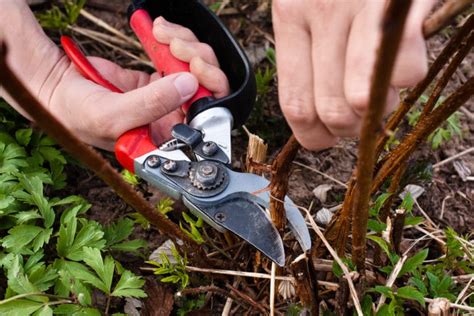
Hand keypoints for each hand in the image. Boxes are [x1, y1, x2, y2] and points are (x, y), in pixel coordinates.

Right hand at [48, 17, 228, 149]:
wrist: (55, 87)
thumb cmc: (78, 115)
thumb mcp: (114, 116)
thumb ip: (152, 104)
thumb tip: (188, 85)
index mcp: (165, 139)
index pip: (204, 121)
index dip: (210, 94)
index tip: (198, 70)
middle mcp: (170, 120)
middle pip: (206, 90)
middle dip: (198, 62)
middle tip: (179, 46)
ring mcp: (165, 97)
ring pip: (195, 70)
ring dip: (185, 46)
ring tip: (162, 34)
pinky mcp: (156, 78)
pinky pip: (177, 57)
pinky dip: (173, 40)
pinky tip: (159, 31)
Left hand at [272, 0, 434, 148]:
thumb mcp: (307, 6)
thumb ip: (309, 56)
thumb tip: (320, 117)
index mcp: (291, 17)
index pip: (295, 104)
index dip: (314, 136)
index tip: (326, 138)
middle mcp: (322, 12)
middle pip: (331, 110)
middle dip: (351, 129)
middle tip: (361, 117)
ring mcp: (362, 7)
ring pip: (367, 99)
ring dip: (381, 108)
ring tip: (381, 86)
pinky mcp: (400, 5)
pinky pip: (407, 71)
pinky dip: (408, 76)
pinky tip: (402, 57)